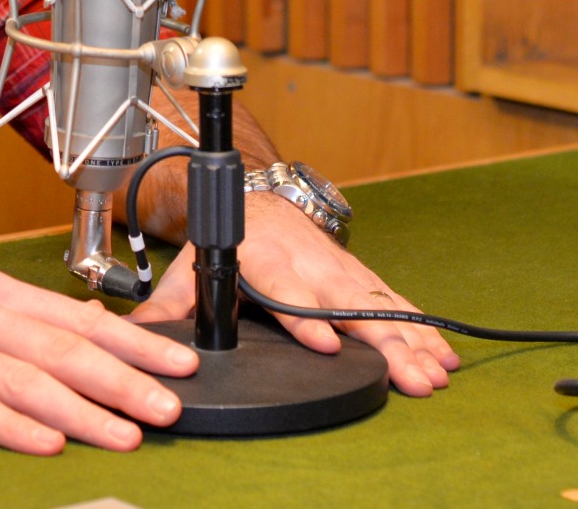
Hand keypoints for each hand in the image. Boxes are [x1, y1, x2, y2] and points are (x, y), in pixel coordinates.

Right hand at [0, 258, 199, 454]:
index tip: (181, 364)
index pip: (76, 318)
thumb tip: (85, 334)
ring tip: (126, 434)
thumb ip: (16, 321)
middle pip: (62, 348)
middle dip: (124, 379)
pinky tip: (43, 443)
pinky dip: (9, 425)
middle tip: (171, 406)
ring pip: (26, 378)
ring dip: (82, 409)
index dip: (134, 343)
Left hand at [125, 195, 458, 396]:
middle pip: (348, 306)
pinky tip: (443, 357)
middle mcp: (308, 264)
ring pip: (379, 307)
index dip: (304, 318)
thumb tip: (134, 340)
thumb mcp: (189, 268)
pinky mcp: (360, 277)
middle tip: (409, 376)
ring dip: (410, 342)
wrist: (262, 199)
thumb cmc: (229, 242)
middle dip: (381, 342)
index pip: (285, 293)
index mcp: (263, 260)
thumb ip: (166, 308)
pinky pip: (395, 304)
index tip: (326, 344)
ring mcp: (338, 270)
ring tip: (434, 374)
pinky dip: (422, 330)